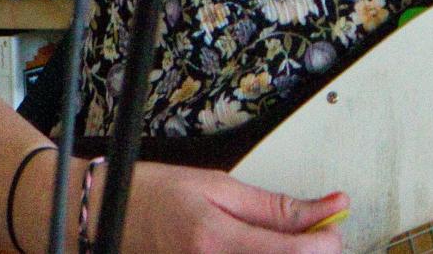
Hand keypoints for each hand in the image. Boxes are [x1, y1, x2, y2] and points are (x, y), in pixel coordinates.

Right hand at [19, 157, 350, 253]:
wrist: (99, 217)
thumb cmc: (152, 194)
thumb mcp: (218, 186)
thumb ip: (275, 207)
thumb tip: (329, 208)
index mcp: (214, 240)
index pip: (291, 253)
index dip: (324, 243)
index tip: (333, 230)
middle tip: (312, 238)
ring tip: (282, 243)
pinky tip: (257, 251)